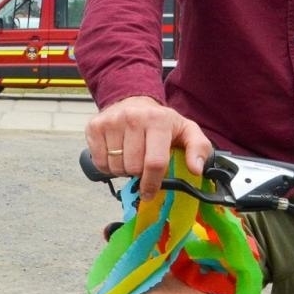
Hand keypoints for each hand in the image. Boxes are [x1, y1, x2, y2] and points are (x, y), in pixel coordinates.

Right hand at [84, 95, 211, 201]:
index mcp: (157, 120)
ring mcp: (111, 121)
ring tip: (130, 159)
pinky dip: (108, 166)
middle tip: (142, 166)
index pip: (154, 162)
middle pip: (133, 167)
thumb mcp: (187, 131)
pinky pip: (99, 162)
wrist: (133, 101)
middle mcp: (132, 118)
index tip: (150, 193)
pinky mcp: (95, 126)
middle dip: (138, 174)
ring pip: (115, 166)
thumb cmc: (162, 122)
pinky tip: (116, 155)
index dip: (153, 183)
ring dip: (123, 170)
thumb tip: (196, 169)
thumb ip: (199, 149)